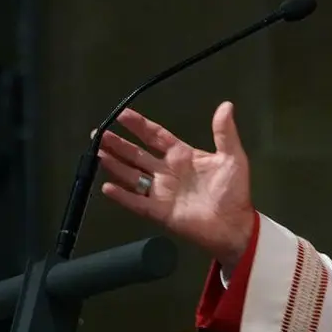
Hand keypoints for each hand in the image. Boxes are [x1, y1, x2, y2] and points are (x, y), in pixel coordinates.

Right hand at [96, 102, 254, 272]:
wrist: (234, 225)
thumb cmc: (234, 191)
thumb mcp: (233, 157)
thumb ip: (225, 133)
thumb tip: (226, 105)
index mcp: (183, 156)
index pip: (156, 136)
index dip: (139, 125)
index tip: (122, 115)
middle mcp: (167, 172)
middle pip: (137, 154)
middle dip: (118, 144)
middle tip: (99, 133)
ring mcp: (161, 192)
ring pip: (132, 175)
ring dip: (115, 165)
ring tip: (97, 153)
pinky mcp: (159, 212)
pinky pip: (136, 202)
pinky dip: (122, 195)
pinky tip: (107, 186)